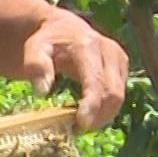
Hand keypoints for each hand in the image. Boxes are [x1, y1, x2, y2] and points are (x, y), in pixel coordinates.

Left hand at [22, 8, 129, 129]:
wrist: (64, 27)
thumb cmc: (48, 40)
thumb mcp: (35, 49)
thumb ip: (36, 66)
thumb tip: (42, 91)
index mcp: (88, 46)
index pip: (97, 81)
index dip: (92, 105)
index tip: (81, 124)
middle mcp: (109, 51)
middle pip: (114, 93)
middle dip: (99, 116)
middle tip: (78, 129)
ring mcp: (119, 59)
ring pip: (120, 97)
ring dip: (103, 115)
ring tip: (80, 123)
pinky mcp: (122, 66)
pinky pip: (119, 94)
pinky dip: (106, 108)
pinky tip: (89, 113)